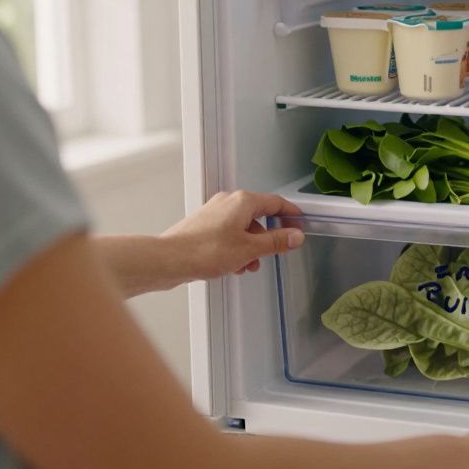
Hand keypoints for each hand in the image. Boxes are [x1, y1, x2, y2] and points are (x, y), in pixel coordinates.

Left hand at [162, 191, 304, 279]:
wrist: (169, 260)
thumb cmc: (204, 251)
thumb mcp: (250, 249)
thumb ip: (276, 242)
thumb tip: (295, 236)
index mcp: (242, 202)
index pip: (275, 202)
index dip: (290, 214)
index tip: (299, 224)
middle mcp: (228, 202)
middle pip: (258, 216)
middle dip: (267, 237)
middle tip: (274, 252)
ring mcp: (213, 213)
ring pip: (242, 227)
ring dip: (250, 246)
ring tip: (248, 266)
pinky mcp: (203, 225)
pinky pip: (228, 233)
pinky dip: (235, 247)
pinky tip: (233, 265)